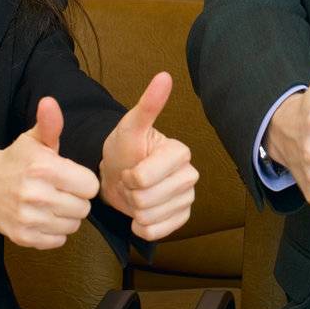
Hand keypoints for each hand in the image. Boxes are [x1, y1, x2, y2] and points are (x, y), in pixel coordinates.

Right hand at [0, 96, 100, 248]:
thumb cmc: (17, 161)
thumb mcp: (34, 139)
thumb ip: (49, 124)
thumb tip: (49, 102)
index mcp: (43, 168)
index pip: (90, 186)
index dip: (83, 182)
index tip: (69, 177)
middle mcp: (35, 195)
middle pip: (84, 208)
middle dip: (76, 199)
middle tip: (59, 191)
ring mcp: (28, 218)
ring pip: (73, 225)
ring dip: (66, 216)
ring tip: (51, 203)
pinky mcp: (23, 237)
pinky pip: (58, 240)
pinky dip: (54, 231)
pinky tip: (42, 217)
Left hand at [101, 71, 199, 240]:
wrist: (119, 174)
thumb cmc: (124, 149)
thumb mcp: (129, 127)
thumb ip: (148, 104)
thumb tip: (164, 76)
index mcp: (180, 153)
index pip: (146, 177)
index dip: (130, 177)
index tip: (129, 167)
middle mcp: (190, 175)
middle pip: (147, 200)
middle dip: (130, 194)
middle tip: (129, 181)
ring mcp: (187, 198)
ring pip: (150, 217)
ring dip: (134, 210)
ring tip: (134, 194)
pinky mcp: (182, 217)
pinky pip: (156, 232)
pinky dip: (141, 227)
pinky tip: (139, 214)